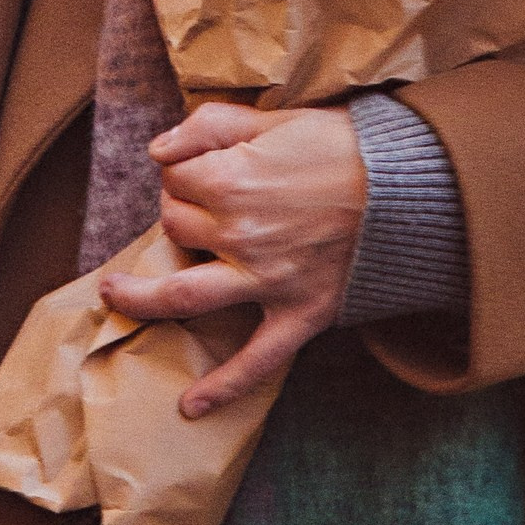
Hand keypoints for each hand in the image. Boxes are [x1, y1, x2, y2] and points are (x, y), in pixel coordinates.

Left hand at [97, 101, 366, 420]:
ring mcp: (266, 281)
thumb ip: (209, 126)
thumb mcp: (274, 118)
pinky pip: (255, 361)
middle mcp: (239, 235)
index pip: (175, 181)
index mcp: (231, 181)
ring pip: (184, 295)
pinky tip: (190, 406)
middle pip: (176, 228)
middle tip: (206, 205)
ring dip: (141, 299)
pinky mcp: (298, 315)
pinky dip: (222, 388)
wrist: (411, 188)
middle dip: (179, 214)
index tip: (204, 169)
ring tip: (113, 296)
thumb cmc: (343, 146)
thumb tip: (157, 150)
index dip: (185, 172)